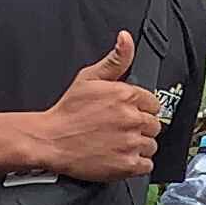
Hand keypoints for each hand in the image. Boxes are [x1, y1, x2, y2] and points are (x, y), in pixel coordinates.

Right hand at [33, 34, 163, 182]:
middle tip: (120, 129)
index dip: (141, 109)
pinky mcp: (127, 164)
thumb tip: (126, 39)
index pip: (153, 103)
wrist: (50, 141)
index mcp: (126, 95)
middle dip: (140, 127)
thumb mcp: (89, 78)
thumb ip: (115, 59)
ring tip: (117, 143)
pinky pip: (147, 165)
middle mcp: (132, 119)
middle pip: (154, 125)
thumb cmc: (67, 112)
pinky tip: (120, 156)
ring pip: (151, 145)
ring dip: (139, 145)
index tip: (127, 114)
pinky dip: (137, 163)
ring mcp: (130, 142)